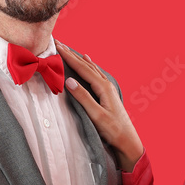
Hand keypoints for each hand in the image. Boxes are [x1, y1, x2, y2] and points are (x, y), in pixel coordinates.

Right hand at [57, 41, 143, 170]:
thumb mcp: (96, 115)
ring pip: (91, 68)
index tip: (57, 46)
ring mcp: (108, 88)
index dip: (68, 57)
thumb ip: (83, 97)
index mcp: (103, 87)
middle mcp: (106, 84)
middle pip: (86, 65)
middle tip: (59, 43)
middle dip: (72, 54)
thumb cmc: (113, 130)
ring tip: (69, 49)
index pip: (82, 68)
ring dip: (79, 58)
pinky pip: (96, 74)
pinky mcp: (107, 94)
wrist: (127, 140)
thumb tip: (69, 81)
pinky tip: (88, 61)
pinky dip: (89, 65)